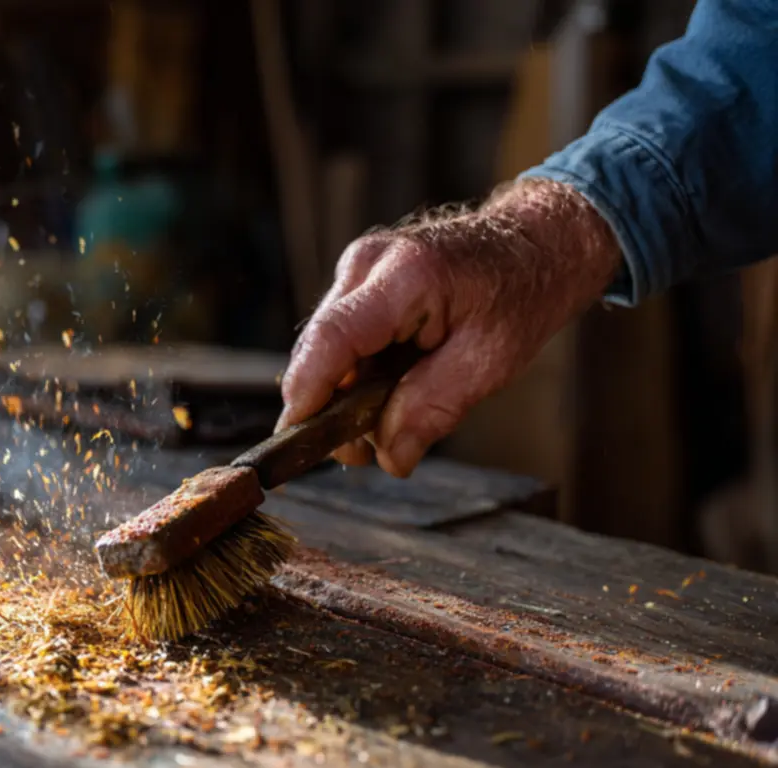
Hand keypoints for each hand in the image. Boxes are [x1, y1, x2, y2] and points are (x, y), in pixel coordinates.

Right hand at [276, 178, 622, 476]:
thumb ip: (434, 408)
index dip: (308, 394)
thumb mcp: (490, 361)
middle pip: (319, 350)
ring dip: (348, 394)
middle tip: (371, 449)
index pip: (333, 339)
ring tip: (395, 413)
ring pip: (324, 351)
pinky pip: (338, 342)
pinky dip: (357, 375)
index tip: (296, 440)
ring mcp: (356, 269)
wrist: (533, 245)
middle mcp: (366, 264)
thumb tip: (389, 458)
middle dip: (334, 408)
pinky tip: (391, 385)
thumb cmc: (519, 295)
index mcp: (405, 276)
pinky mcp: (356, 282)